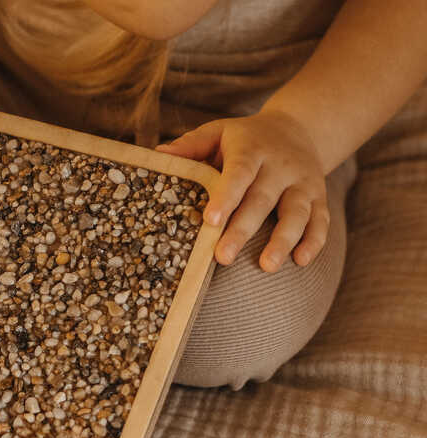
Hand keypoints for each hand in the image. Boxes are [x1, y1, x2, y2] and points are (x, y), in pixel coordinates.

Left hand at [155, 109, 328, 272]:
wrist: (297, 128)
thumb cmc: (244, 138)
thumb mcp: (218, 132)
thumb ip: (191, 145)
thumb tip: (159, 154)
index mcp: (252, 149)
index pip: (239, 172)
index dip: (226, 196)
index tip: (210, 220)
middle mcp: (280, 165)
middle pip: (262, 199)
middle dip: (243, 229)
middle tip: (223, 258)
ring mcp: (303, 182)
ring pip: (296, 212)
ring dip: (283, 240)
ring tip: (266, 267)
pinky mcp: (319, 196)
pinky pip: (320, 220)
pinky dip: (314, 241)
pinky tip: (300, 261)